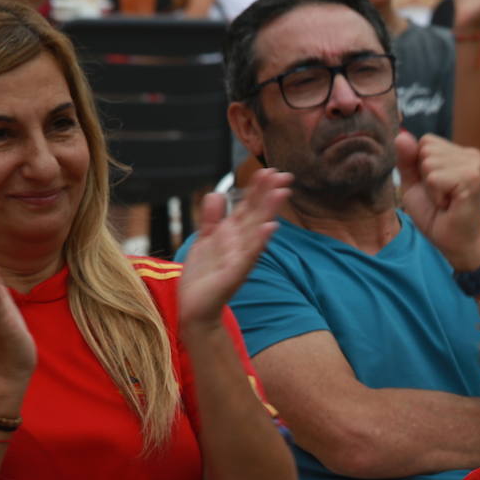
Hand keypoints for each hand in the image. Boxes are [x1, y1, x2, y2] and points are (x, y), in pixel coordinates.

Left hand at [178, 168, 291, 329]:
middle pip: (257, 214)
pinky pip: (249, 255)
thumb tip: (218, 193)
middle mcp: (241, 244)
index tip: (269, 171)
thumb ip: (212, 218)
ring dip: (270, 211)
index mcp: (233, 235)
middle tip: (284, 174)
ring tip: (281, 193)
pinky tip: (269, 228)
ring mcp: (240, 258)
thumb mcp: (205, 240)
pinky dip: (260, 242)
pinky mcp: (235, 274)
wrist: (195, 308)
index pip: (248, 207)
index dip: (258, 189)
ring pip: (257, 230)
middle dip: (269, 194)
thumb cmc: (203, 277)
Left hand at [396, 131, 479, 270]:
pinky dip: (435, 195)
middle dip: (425, 177)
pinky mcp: (471, 178)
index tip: (435, 188)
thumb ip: (407, 160)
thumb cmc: (437, 216)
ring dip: (431, 188)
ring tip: (446, 201)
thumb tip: (401, 135)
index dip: (420, 167)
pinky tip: (449, 204)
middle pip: (426, 148)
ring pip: (428, 162)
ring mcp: (473, 164)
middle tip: (441, 196)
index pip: (425, 141)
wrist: (455, 243)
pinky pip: (434, 177)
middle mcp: (470, 154)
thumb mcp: (414, 184)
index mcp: (459, 153)